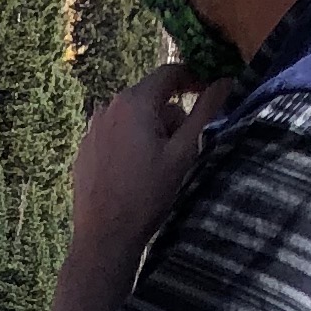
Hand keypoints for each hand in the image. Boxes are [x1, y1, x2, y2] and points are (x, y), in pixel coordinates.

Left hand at [67, 66, 233, 273]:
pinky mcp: (85, 150)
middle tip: (181, 149)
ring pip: (133, 116)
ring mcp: (92, 129)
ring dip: (152, 131)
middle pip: (151, 96)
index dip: (193, 78)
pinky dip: (131, 144)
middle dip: (171, 115)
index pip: (169, 72)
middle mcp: (107, 108)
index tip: (208, 93)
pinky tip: (135, 174)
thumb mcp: (183, 153)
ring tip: (157, 166)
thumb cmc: (147, 196)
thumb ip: (205, 112)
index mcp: (133, 103)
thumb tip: (225, 81)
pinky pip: (116, 134)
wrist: (104, 237)